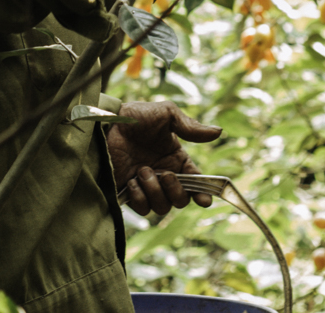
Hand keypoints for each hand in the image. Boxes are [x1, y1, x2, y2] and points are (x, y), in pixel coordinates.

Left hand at [106, 100, 221, 216]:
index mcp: (176, 160)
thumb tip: (218, 132)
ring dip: (154, 191)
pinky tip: (131, 180)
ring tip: (141, 171)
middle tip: (164, 174)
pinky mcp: (129, 193)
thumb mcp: (166, 114)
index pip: (196, 183)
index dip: (203, 194)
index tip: (204, 200)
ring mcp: (146, 186)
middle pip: (180, 200)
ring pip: (162, 207)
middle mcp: (163, 176)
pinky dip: (139, 197)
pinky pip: (142, 209)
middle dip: (175, 191)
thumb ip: (190, 126)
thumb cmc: (136, 116)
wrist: (106, 123)